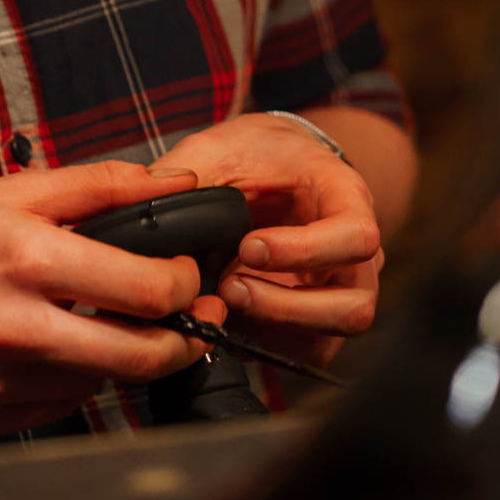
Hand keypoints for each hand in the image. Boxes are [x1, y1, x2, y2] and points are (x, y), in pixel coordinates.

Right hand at [0, 161, 226, 437]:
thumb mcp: (3, 191)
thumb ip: (97, 187)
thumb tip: (176, 181)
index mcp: (23, 259)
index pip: (146, 289)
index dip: (184, 283)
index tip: (184, 272)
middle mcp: (11, 328)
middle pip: (139, 356)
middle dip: (179, 338)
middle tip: (184, 318)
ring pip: (98, 383)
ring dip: (115, 355)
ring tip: (95, 319)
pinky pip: (53, 406)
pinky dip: (64, 376)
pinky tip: (42, 344)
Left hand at [149, 117, 383, 367]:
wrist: (277, 162)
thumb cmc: (256, 153)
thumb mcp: (222, 147)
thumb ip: (189, 176)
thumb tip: (144, 216)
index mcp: (345, 198)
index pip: (356, 237)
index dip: (305, 251)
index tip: (249, 246)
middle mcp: (356, 255)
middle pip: (353, 306)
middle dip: (286, 306)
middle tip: (228, 286)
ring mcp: (340, 292)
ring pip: (330, 338)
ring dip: (273, 329)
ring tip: (224, 300)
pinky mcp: (317, 321)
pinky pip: (303, 352)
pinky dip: (264, 342)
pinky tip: (229, 315)